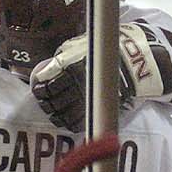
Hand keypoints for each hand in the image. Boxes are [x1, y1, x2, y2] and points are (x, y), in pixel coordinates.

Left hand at [30, 25, 156, 129]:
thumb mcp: (77, 47)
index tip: (39, 90)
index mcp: (70, 69)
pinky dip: (70, 124)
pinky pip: (78, 123)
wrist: (132, 62)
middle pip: (53, 102)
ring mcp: (88, 99)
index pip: (46, 86)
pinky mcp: (98, 109)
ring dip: (57, 116)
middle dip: (47, 104)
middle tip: (46, 102)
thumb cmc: (102, 52)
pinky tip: (67, 120)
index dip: (40, 91)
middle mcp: (77, 86)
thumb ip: (59, 60)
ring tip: (56, 113)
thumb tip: (43, 71)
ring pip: (64, 115)